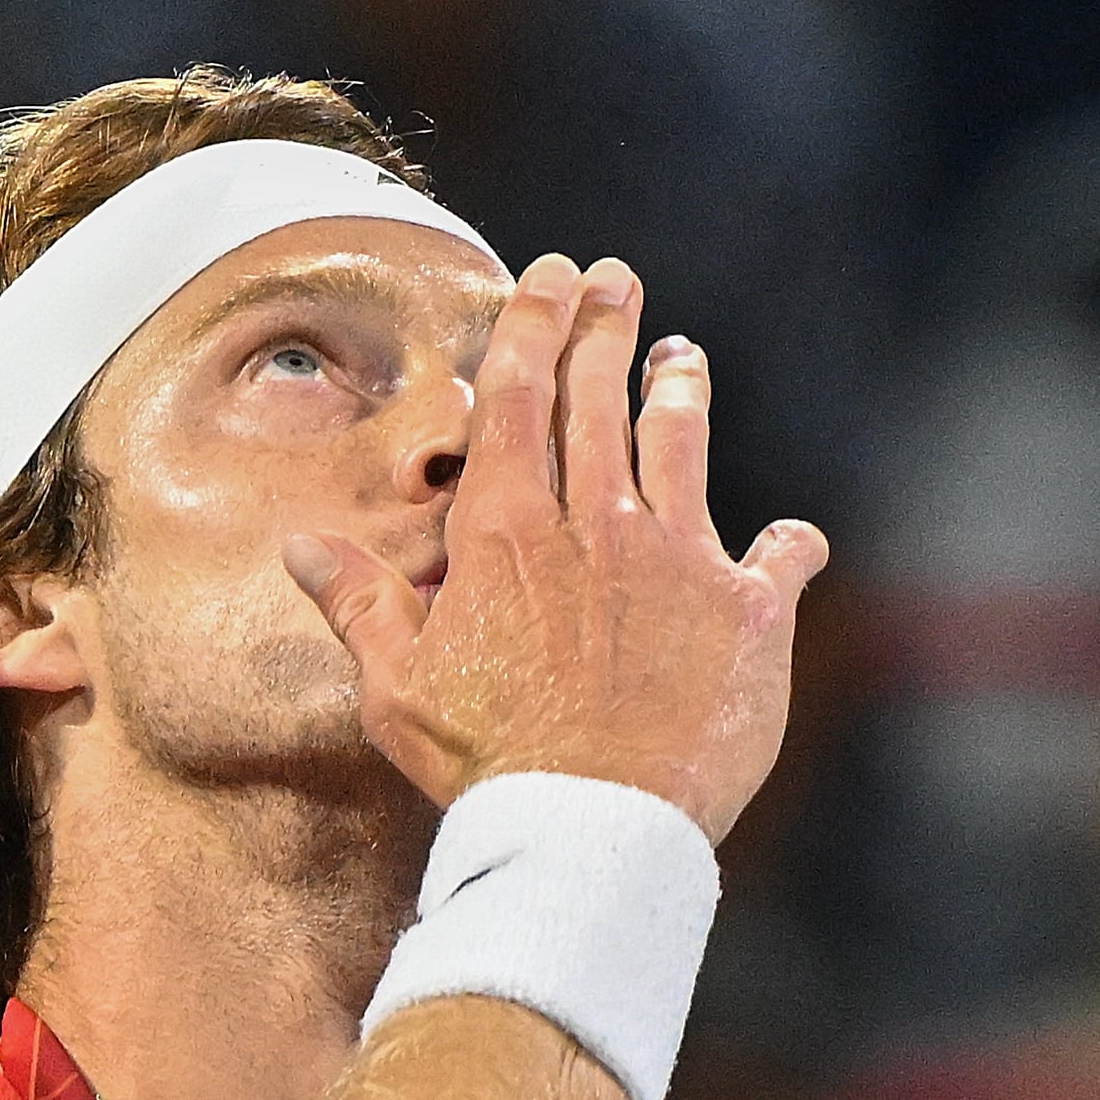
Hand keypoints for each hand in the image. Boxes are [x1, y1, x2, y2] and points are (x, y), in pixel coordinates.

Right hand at [283, 253, 827, 843]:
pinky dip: (787, 547)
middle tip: (616, 278)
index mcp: (508, 534)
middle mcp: (597, 526)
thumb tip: (303, 548)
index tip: (551, 276)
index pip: (520, 399)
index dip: (536, 327)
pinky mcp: (746, 613)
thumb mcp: (397, 688)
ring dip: (680, 392)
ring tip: (681, 354)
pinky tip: (795, 541)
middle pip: (601, 402)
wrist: (596, 824)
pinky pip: (777, 559)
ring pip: (682, 448)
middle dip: (606, 329)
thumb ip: (361, 606)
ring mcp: (680, 561)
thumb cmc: (487, 762)